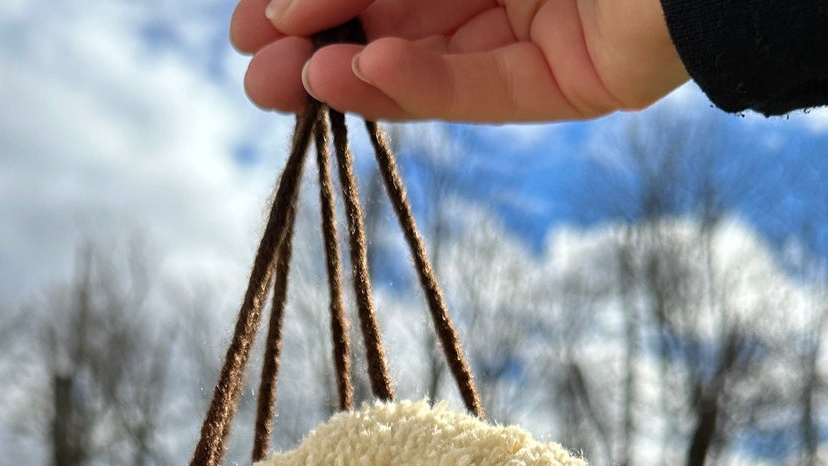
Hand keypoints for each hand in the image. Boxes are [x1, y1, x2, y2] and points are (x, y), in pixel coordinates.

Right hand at [232, 0, 689, 122]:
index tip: (250, 16)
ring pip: (432, 59)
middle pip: (398, 16)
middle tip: (252, 70)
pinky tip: (354, 76)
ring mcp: (547, 31)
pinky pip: (484, 87)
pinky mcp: (577, 82)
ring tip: (280, 85)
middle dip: (319, 41)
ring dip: (351, 72)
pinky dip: (417, 83)